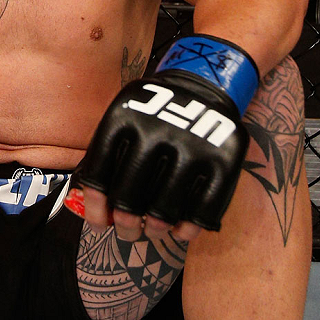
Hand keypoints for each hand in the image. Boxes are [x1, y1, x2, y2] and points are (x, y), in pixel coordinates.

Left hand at [65, 36, 257, 239]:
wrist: (202, 87)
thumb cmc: (150, 115)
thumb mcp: (122, 120)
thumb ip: (104, 160)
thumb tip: (95, 213)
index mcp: (123, 117)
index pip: (99, 175)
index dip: (96, 208)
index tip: (99, 223)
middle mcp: (156, 130)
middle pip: (130, 199)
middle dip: (125, 225)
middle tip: (127, 232)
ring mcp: (192, 145)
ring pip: (163, 211)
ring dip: (154, 230)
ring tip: (152, 232)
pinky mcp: (224, 160)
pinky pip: (202, 211)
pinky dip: (187, 229)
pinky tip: (179, 231)